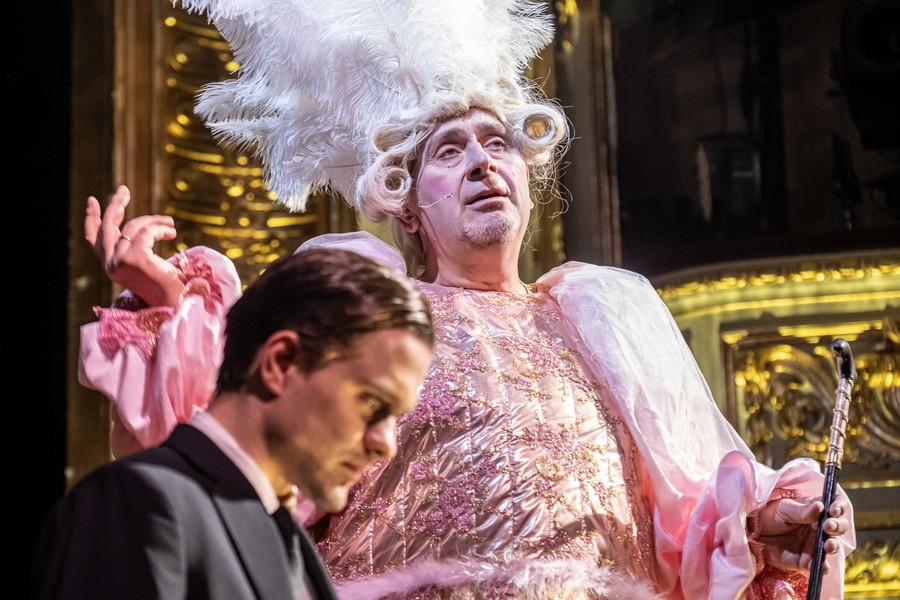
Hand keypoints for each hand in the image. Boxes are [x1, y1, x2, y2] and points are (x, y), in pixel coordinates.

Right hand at [85, 185, 182, 306]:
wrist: (175, 304)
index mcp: (110, 267)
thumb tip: (138, 227)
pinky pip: (147, 232)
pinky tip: (172, 233)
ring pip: (133, 226)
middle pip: (108, 226)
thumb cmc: (166, 286)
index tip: (92, 200)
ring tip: (170, 224)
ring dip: (154, 221)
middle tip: (124, 190)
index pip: (94, 239)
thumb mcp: (145, 264)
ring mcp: (120, 261)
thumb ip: (134, 248)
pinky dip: (161, 229)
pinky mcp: (136, 258)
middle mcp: (110, 264)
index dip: (91, 218)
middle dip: (115, 204)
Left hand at [756, 488, 851, 573]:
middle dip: (838, 526)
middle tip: (828, 526)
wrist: (753, 533)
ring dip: (833, 546)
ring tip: (828, 545)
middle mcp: (819, 529)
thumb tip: (821, 506)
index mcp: (816, 512)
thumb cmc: (770, 515)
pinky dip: (822, 567)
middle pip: (838, 527)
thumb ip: (803, 511)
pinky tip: (822, 565)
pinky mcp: (806, 562)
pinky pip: (818, 566)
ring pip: (832, 547)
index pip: (835, 508)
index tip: (834, 510)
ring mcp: (814, 546)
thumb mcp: (784, 509)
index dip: (839, 508)